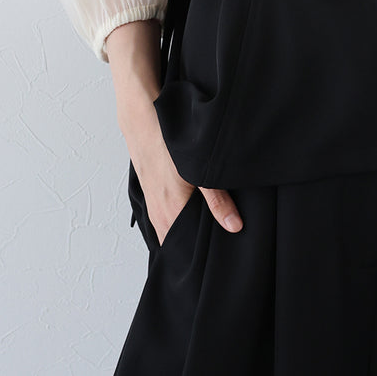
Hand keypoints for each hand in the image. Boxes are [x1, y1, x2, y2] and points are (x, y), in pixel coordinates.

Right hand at [119, 89, 243, 242]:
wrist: (142, 121)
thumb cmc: (168, 144)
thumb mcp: (199, 172)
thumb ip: (217, 201)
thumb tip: (235, 226)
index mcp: (170, 214)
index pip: (184, 250)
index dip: (199, 255)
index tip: (215, 255)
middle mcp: (158, 214)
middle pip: (177, 241)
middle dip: (194, 244)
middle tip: (214, 243)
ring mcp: (152, 204)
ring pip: (170, 227)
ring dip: (185, 228)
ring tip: (204, 226)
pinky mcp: (151, 192)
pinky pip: (164, 215)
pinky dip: (176, 216)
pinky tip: (189, 206)